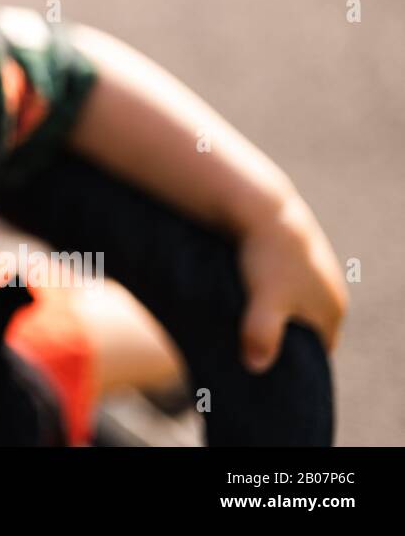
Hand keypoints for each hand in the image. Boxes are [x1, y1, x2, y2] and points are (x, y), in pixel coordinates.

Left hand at [236, 194, 347, 372]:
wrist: (262, 206)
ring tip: (242, 321)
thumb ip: (262, 335)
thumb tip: (256, 367)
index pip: (317, 352)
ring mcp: (315, 273)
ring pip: (294, 307)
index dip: (294, 362)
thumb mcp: (264, 300)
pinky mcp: (294, 257)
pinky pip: (283, 285)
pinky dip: (268, 293)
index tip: (264, 367)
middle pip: (307, 330)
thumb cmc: (267, 256)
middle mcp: (330, 291)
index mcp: (332, 309)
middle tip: (248, 348)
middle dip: (284, 340)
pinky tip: (244, 293)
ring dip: (274, 314)